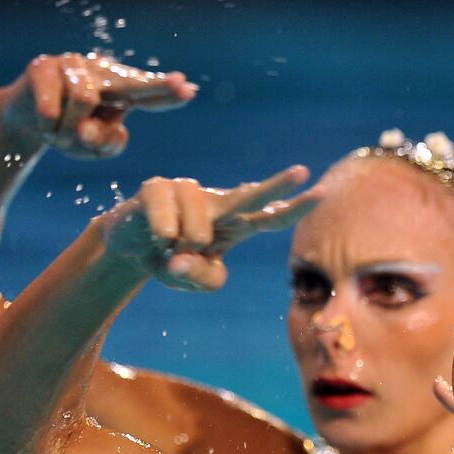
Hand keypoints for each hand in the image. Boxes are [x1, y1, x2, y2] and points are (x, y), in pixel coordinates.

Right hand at [3, 53, 196, 157]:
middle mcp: (102, 73)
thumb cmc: (68, 130)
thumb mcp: (92, 148)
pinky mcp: (44, 66)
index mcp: (121, 92)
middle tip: (180, 85)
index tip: (190, 90)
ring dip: (70, 130)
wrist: (24, 116)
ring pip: (84, 101)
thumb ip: (108, 144)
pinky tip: (45, 123)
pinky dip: (49, 126)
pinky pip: (52, 105)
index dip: (167, 94)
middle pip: (132, 82)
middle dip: (157, 86)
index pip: (148, 95)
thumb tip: (99, 129)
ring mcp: (73, 65)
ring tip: (60, 135)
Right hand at [99, 167, 322, 290]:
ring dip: (186, 245)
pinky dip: (163, 235)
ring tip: (173, 247)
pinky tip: (158, 237)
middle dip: (276, 185)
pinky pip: (167, 219)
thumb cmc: (172, 261)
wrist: (132, 248)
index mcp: (237, 225)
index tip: (322, 191)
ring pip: (199, 225)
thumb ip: (202, 278)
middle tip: (303, 171)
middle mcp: (219, 205)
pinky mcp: (158, 187)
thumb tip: (183, 254)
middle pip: (251, 196)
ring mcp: (189, 192)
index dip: (294, 207)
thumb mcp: (192, 281)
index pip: (271, 216)